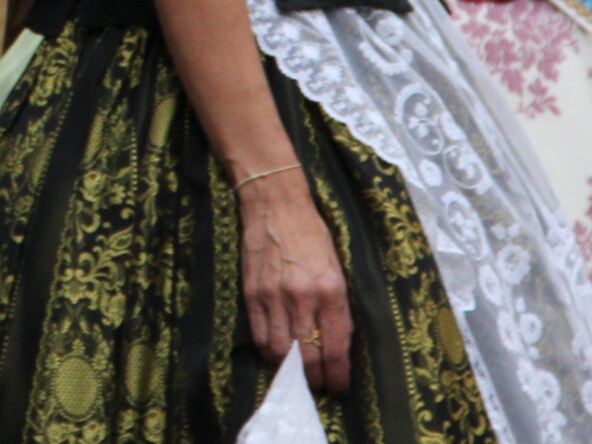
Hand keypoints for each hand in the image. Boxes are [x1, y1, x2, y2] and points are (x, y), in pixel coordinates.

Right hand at [237, 174, 352, 393]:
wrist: (275, 204)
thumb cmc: (312, 234)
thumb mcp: (337, 268)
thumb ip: (337, 306)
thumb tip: (337, 343)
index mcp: (331, 291)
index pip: (336, 347)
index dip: (338, 375)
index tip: (339, 386)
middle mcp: (302, 297)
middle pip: (307, 356)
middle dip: (315, 379)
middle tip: (320, 386)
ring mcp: (273, 296)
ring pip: (281, 351)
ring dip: (290, 371)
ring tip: (297, 377)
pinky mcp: (252, 293)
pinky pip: (259, 335)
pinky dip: (268, 352)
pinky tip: (276, 356)